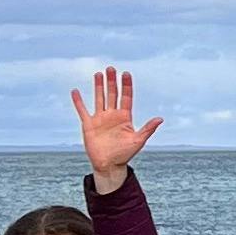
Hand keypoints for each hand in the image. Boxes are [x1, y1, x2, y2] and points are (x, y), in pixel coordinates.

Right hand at [72, 67, 162, 192]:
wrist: (109, 165)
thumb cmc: (125, 154)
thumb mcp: (138, 141)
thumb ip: (148, 129)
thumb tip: (160, 118)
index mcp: (125, 117)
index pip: (126, 97)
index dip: (126, 86)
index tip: (126, 73)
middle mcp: (112, 115)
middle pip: (112, 94)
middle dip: (112, 81)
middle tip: (111, 68)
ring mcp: (100, 119)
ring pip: (99, 98)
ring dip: (99, 86)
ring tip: (99, 74)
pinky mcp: (88, 125)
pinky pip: (82, 110)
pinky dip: (78, 101)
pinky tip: (75, 91)